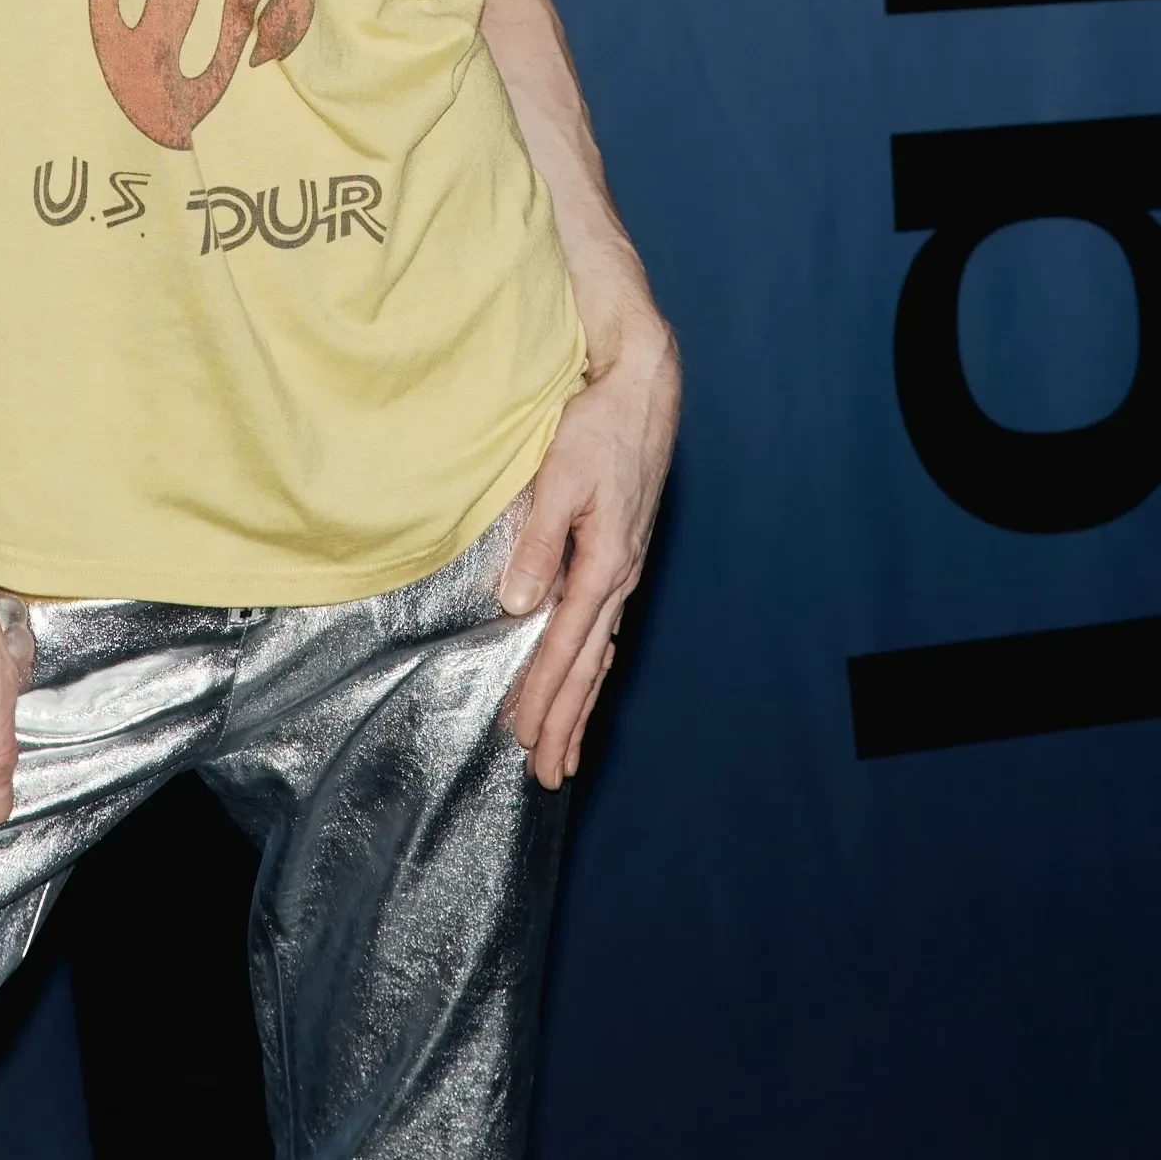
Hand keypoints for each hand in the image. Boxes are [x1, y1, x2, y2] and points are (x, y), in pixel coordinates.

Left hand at [500, 319, 679, 788]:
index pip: (566, 645)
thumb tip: (518, 605)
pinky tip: (586, 679)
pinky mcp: (620, 553)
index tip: (522, 737)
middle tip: (549, 774)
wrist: (643, 386)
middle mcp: (619, 574)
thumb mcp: (561, 478)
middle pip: (588, 664)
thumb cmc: (600, 425)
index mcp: (605, 562)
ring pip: (600, 651)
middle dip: (566, 721)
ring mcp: (624, 566)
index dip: (542, 695)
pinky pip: (605, 626)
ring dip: (580, 703)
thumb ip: (540, 543)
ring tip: (567, 750)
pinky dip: (592, 665)